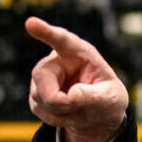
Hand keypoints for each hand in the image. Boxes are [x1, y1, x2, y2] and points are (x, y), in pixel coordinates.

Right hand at [24, 18, 128, 141]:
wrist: (98, 115)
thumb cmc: (107, 98)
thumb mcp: (110, 98)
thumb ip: (94, 97)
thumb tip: (70, 96)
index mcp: (80, 53)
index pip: (62, 40)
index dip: (47, 32)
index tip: (31, 23)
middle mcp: (58, 60)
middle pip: (41, 75)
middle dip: (54, 98)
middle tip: (72, 107)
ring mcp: (45, 77)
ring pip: (38, 95)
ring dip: (59, 110)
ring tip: (78, 109)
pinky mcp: (36, 92)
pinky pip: (38, 107)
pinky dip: (54, 117)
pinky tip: (67, 113)